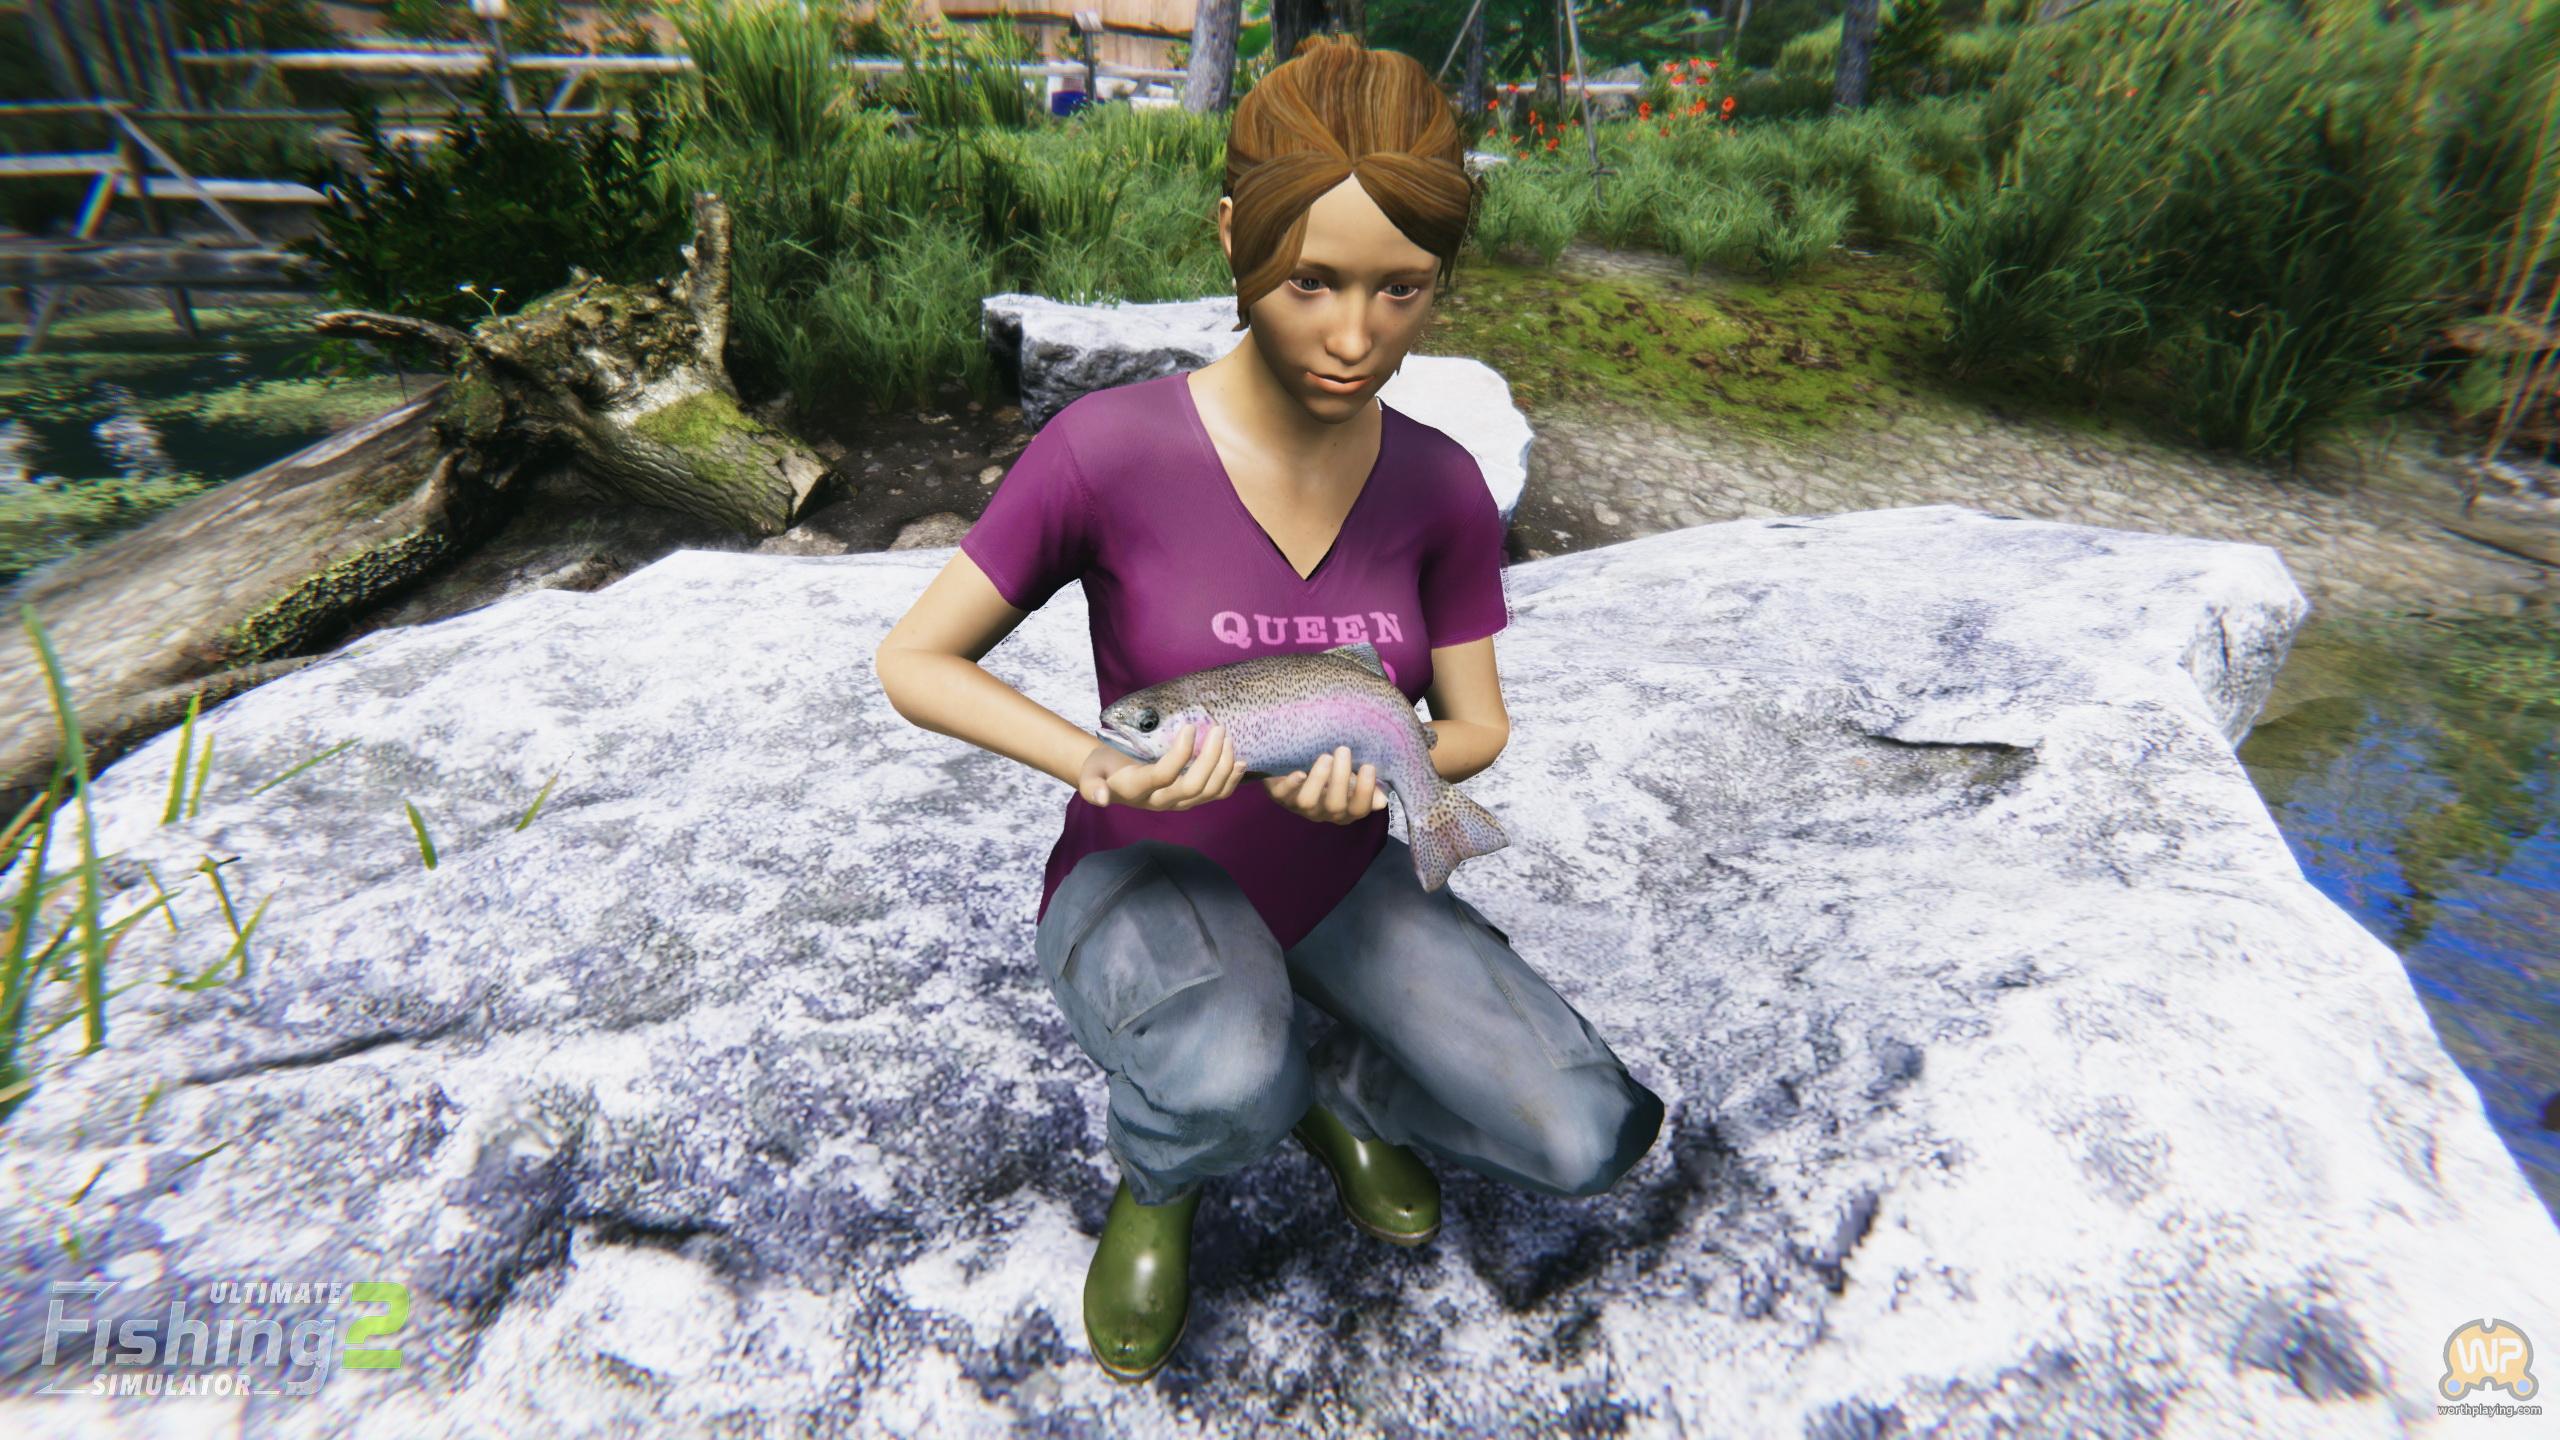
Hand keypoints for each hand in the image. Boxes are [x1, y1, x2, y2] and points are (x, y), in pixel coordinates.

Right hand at [1076, 722, 1243, 811]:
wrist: (1108, 780)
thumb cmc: (1101, 768)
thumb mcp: (1090, 774)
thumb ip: (1091, 786)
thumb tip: (1099, 798)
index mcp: (1138, 790)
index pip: (1165, 775)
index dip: (1181, 754)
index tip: (1190, 727)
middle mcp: (1161, 801)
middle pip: (1194, 786)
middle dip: (1212, 757)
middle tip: (1218, 728)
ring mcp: (1178, 802)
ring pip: (1209, 792)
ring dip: (1224, 766)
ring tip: (1227, 739)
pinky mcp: (1189, 799)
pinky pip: (1215, 795)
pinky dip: (1230, 780)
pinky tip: (1240, 763)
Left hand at [1261, 745, 1387, 824]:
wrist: (1291, 769)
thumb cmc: (1327, 775)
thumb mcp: (1348, 780)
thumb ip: (1364, 787)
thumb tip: (1381, 800)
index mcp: (1343, 810)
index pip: (1358, 810)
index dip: (1365, 791)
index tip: (1368, 766)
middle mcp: (1322, 812)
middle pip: (1335, 806)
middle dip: (1341, 779)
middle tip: (1343, 751)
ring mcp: (1299, 806)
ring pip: (1309, 802)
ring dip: (1319, 779)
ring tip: (1325, 757)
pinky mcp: (1279, 796)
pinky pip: (1282, 795)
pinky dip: (1290, 784)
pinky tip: (1299, 772)